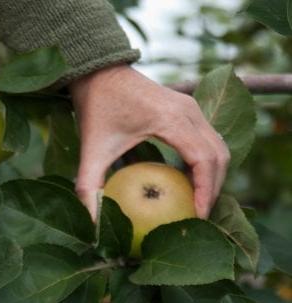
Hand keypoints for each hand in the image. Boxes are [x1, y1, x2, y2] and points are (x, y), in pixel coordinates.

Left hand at [70, 64, 229, 219]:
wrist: (99, 72)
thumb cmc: (96, 109)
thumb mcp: (90, 150)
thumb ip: (89, 187)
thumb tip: (91, 224)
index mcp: (171, 120)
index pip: (203, 160)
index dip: (206, 190)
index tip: (199, 216)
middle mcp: (189, 111)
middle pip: (218, 155)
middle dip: (213, 189)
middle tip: (200, 217)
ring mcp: (191, 107)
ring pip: (217, 146)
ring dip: (212, 175)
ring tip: (197, 203)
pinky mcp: (187, 108)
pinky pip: (207, 139)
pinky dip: (204, 162)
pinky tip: (188, 184)